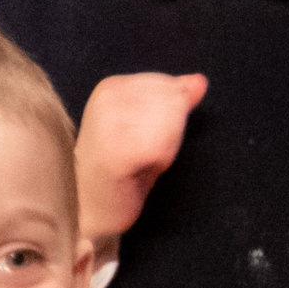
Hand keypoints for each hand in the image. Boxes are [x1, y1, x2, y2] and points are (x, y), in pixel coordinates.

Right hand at [76, 73, 206, 247]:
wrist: (88, 206)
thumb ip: (175, 99)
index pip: (170, 86)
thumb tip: (200, 81)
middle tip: (144, 153)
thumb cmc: (121, 166)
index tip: (146, 136)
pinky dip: (158, 161)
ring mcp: (106, 123)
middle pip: (173, 103)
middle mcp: (106, 98)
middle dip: (170, 132)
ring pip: (169, 122)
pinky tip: (138, 169)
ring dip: (164, 148)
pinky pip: (159, 147)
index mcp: (113, 86)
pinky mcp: (112, 151)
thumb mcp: (150, 124)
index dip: (172, 116)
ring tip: (140, 161)